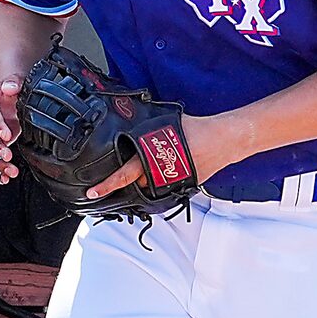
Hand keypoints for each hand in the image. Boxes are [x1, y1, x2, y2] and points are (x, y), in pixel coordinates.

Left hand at [84, 108, 239, 198]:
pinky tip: (174, 167)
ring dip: (151, 178)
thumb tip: (132, 124)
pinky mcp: (185, 186)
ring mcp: (173, 182)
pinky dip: (166, 179)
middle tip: (141, 165)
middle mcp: (160, 174)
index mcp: (152, 158)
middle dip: (135, 177)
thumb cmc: (198, 129)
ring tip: (162, 163)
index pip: (124, 175)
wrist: (224, 140)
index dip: (107, 185)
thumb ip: (146, 130)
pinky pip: (167, 187)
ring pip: (152, 186)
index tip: (93, 193)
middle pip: (137, 183)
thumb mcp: (165, 124)